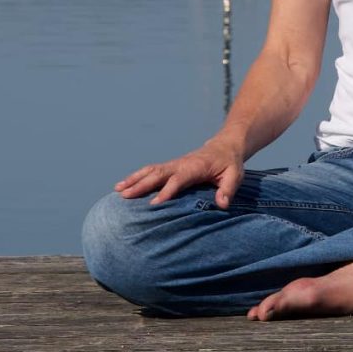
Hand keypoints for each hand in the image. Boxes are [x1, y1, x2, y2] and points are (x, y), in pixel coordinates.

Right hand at [115, 142, 246, 206]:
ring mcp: (173, 164)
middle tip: (125, 195)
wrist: (225, 146)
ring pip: (150, 171)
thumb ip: (227, 189)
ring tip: (117, 190)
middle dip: (141, 185)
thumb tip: (221, 205)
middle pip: (158, 174)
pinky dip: (136, 177)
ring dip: (133, 179)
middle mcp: (180, 164)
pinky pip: (150, 171)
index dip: (166, 192)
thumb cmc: (230, 164)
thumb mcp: (235, 175)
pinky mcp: (170, 166)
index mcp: (195, 167)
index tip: (154, 204)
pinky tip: (123, 185)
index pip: (178, 180)